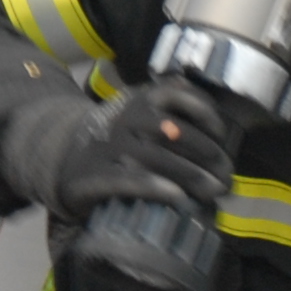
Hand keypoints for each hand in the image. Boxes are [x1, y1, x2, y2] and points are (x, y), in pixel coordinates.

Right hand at [6, 75, 235, 222]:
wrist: (64, 161)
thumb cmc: (119, 144)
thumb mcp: (142, 120)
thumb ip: (174, 116)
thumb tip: (220, 137)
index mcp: (140, 100)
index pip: (177, 93)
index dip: (204, 111)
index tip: (221, 135)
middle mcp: (126, 118)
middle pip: (174, 131)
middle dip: (206, 153)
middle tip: (226, 176)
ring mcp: (110, 146)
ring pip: (156, 157)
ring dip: (190, 175)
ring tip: (212, 192)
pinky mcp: (97, 175)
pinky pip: (129, 180)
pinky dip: (156, 187)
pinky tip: (177, 197)